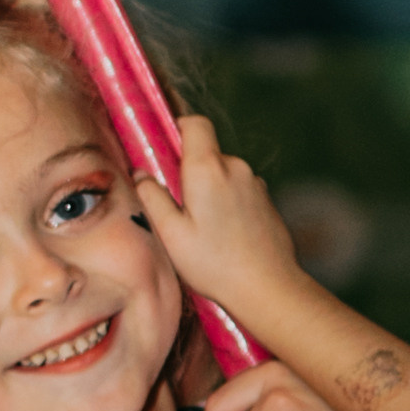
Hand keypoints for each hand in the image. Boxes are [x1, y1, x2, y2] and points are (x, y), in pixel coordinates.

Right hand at [134, 115, 304, 322]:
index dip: (178, 128)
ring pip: (222, 172)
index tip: (164, 150)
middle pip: (207, 152)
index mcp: (208, 169)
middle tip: (177, 207)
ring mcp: (254, 183)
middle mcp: (235, 167)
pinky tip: (223, 235)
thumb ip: (152, 197)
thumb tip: (141, 174)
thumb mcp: (171, 234)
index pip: (195, 123)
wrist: (268, 288)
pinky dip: (227, 202)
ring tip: (202, 229)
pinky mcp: (266, 200)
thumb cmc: (216, 265)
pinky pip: (238, 189)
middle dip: (189, 171)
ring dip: (209, 189)